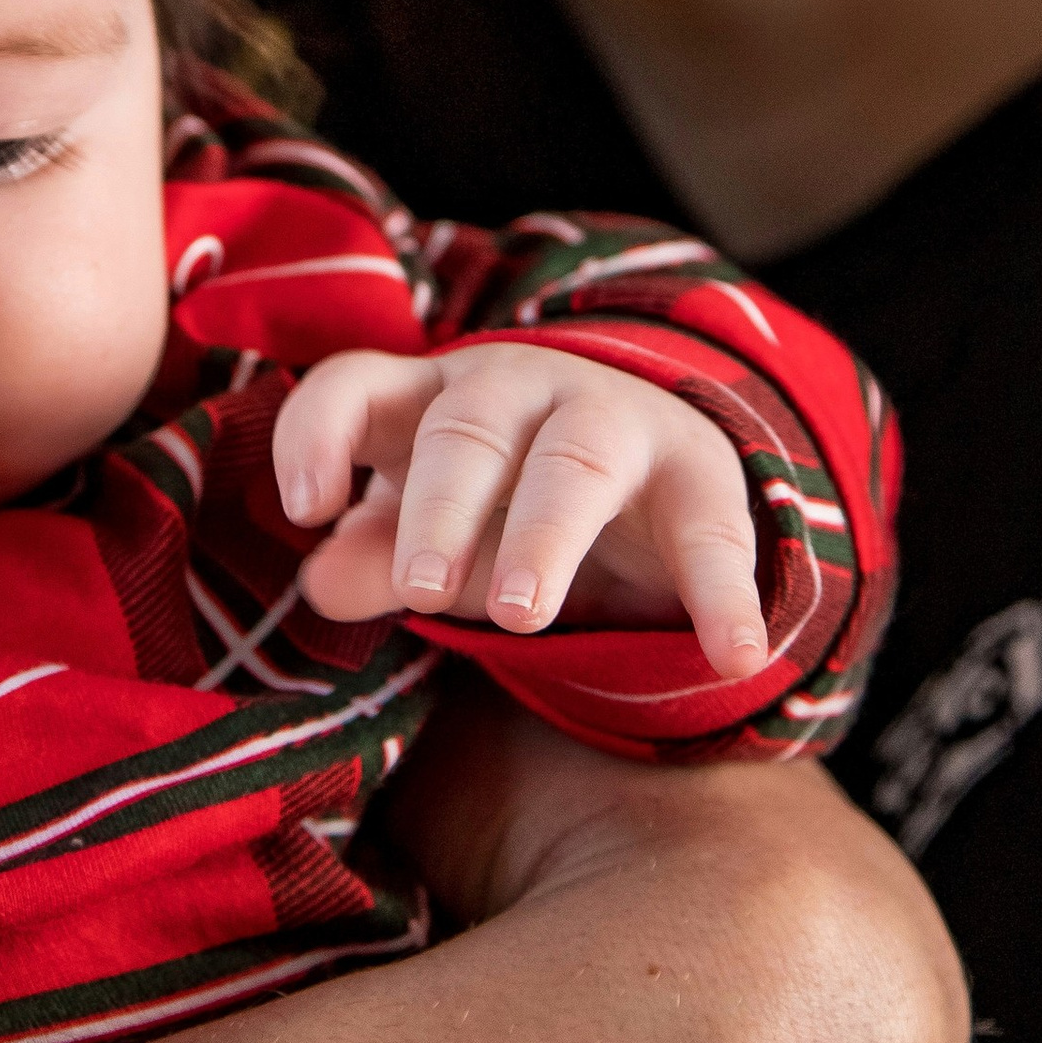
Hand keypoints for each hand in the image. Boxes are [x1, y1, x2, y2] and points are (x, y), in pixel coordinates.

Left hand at [273, 343, 769, 680]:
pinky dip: (722, 595)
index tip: (306, 508)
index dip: (318, 435)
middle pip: (467, 429)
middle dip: (440, 505)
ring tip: (519, 616)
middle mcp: (515, 391)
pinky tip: (735, 656)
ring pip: (570, 462)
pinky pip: (710, 531)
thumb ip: (375, 554)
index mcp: (428, 398)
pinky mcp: (697, 474)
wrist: (653, 471)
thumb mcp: (434, 530)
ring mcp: (611, 422)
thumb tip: (317, 583)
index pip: (353, 386)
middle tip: (421, 587)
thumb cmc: (503, 500)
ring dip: (543, 536)